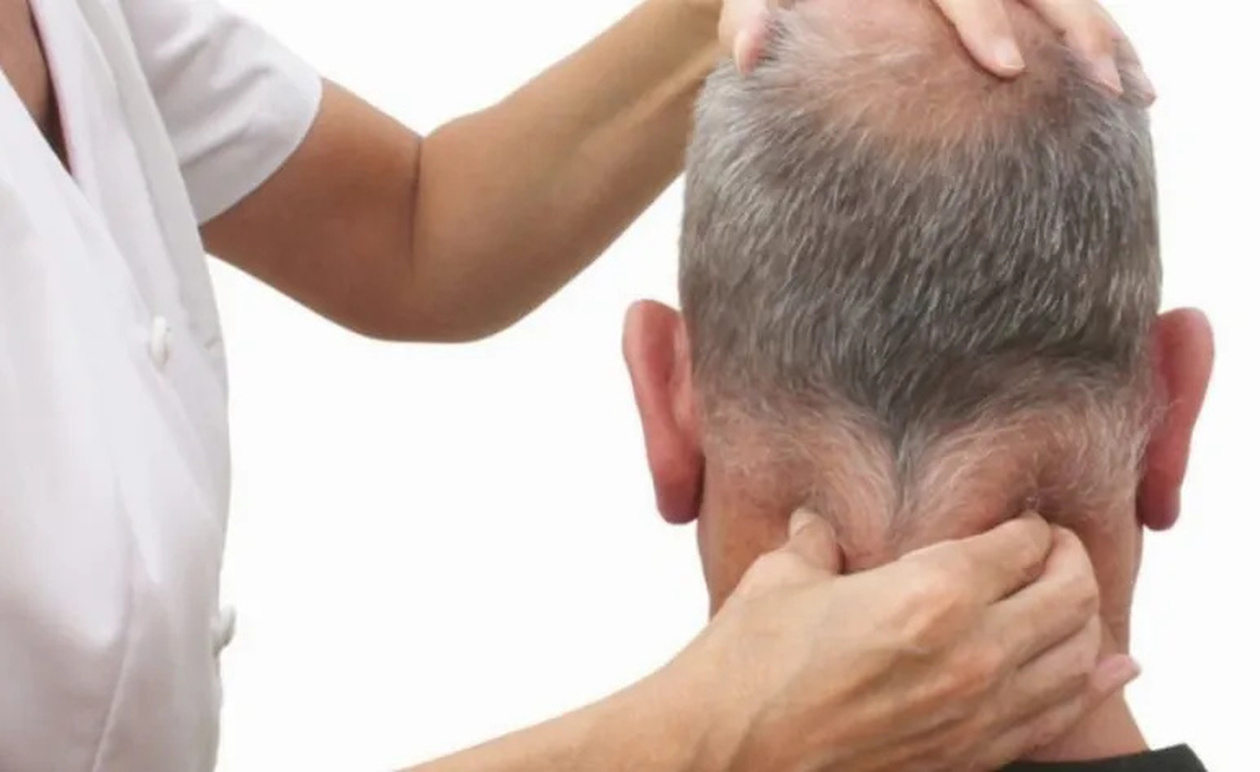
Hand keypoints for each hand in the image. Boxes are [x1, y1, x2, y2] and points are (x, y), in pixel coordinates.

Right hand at [662, 512, 1135, 771]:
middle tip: (1052, 550)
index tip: (1018, 523)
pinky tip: (1108, 669)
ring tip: (1069, 601)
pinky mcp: (968, 759)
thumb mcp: (782, 580)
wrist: (725, 758)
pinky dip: (1089, 686)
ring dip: (1085, 620)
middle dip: (1070, 561)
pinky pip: (1058, 717)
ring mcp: (978, 713)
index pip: (1022, 543)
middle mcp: (973, 653)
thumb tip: (816, 526)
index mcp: (931, 594)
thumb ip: (815, 543)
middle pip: (1071, 594)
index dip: (1026, 525)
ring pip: (1080, 657)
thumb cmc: (747, 672)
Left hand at [716, 0, 1154, 102]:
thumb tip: (742, 56)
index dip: (985, 20)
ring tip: (1136, 97)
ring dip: (1106, 39)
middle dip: (1076, 31)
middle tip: (1103, 90)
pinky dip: (1104, 42)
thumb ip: (752, 14)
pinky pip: (1072, 5)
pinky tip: (1134, 89)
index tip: (1009, 68)